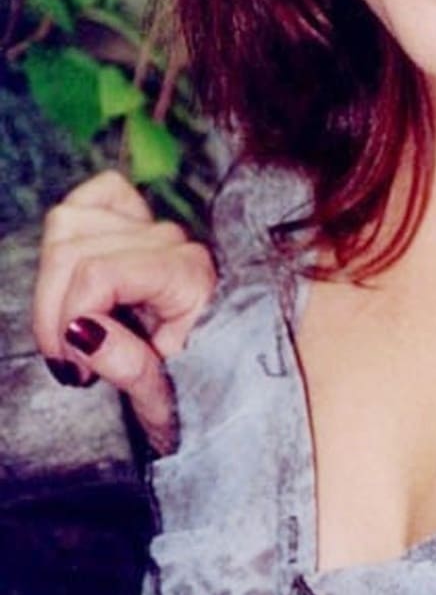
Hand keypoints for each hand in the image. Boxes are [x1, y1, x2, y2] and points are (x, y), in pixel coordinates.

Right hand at [32, 170, 216, 454]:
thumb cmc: (198, 391)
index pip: (98, 272)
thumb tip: (82, 331)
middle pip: (73, 251)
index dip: (69, 318)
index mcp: (188, 278)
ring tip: (70, 330)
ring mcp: (156, 227)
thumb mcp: (164, 397)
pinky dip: (71, 229)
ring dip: (52, 280)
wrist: (224, 384)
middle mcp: (174, 243)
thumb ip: (128, 365)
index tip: (74, 368)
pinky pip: (95, 196)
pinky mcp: (142, 221)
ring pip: (69, 224)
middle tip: (70, 363)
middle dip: (54, 310)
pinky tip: (74, 277)